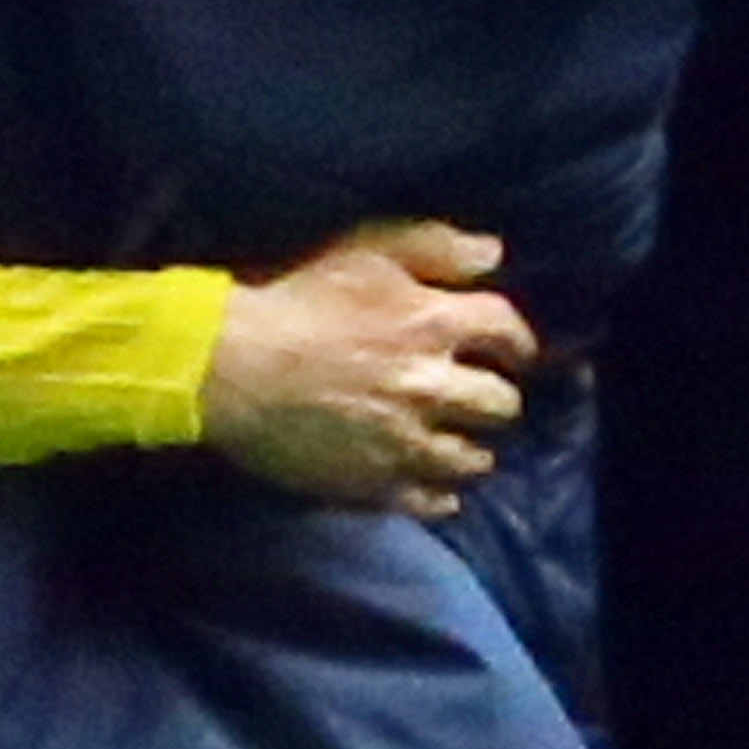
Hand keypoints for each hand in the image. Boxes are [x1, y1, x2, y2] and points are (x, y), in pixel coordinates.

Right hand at [202, 219, 537, 516]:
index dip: (519, 341)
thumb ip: (434, 246)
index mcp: (432, 325)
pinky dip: (442, 495)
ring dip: (475, 449)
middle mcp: (431, 388)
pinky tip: (438, 488)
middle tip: (484, 399)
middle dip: (499, 398)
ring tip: (463, 445)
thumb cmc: (294, 300)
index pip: (506, 331)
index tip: (515, 351)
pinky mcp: (374, 484)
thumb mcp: (364, 250)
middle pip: (502, 405)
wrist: (229, 367)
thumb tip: (492, 253)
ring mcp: (405, 443)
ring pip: (474, 460)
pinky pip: (431, 501)